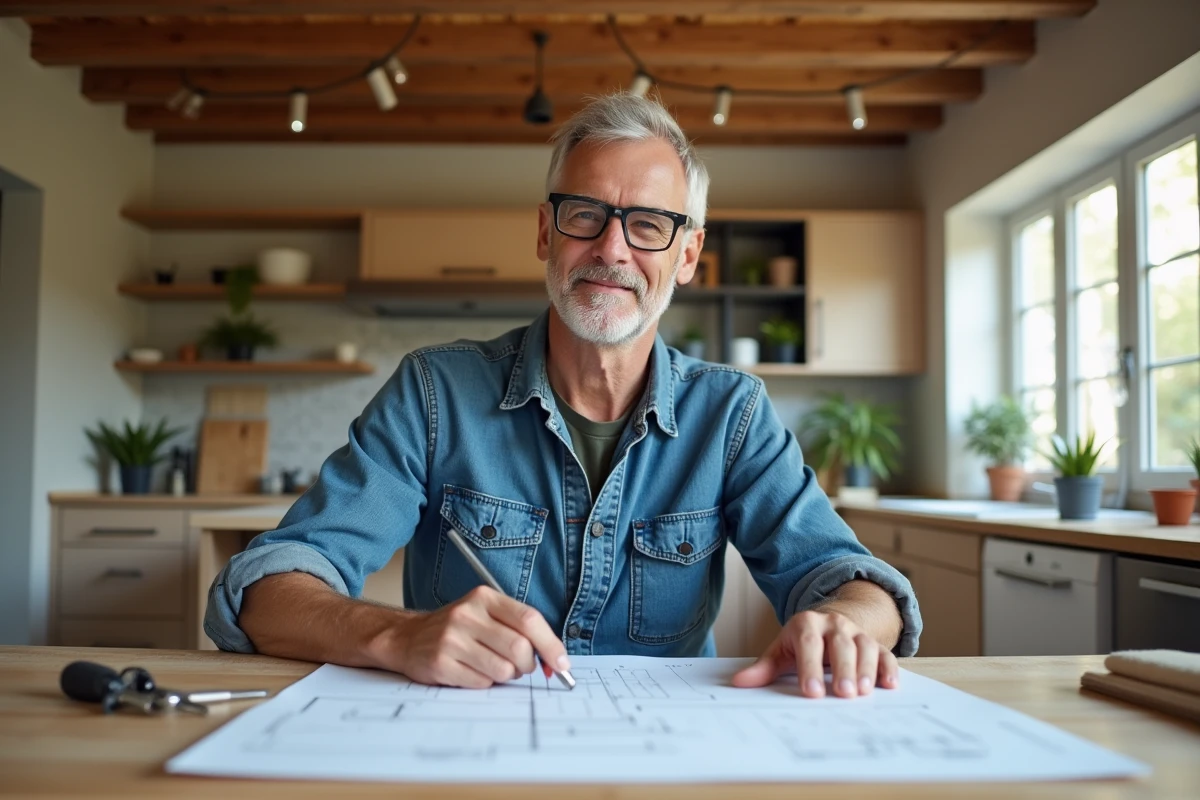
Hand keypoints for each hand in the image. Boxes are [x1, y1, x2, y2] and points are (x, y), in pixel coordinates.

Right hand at [389, 586, 570, 688]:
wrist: (408, 638)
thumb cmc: (459, 629)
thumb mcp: (486, 614)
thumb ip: (520, 629)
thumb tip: (556, 660)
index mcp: (484, 597)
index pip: (529, 619)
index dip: (551, 645)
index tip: (562, 664)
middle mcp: (467, 614)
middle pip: (519, 648)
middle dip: (528, 665)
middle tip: (521, 667)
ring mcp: (451, 639)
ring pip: (503, 669)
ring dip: (506, 676)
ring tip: (493, 667)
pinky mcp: (440, 663)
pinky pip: (482, 683)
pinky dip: (485, 683)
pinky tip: (472, 672)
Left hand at [730, 609, 898, 697]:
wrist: (828, 624)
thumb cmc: (801, 643)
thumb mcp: (781, 652)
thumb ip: (763, 669)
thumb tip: (739, 682)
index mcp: (807, 624)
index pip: (809, 644)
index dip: (810, 667)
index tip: (812, 691)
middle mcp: (834, 625)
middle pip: (840, 645)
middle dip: (842, 670)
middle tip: (843, 694)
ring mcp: (856, 633)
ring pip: (865, 647)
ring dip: (865, 670)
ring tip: (863, 692)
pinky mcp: (874, 644)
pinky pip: (885, 654)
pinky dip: (888, 669)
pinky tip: (889, 685)